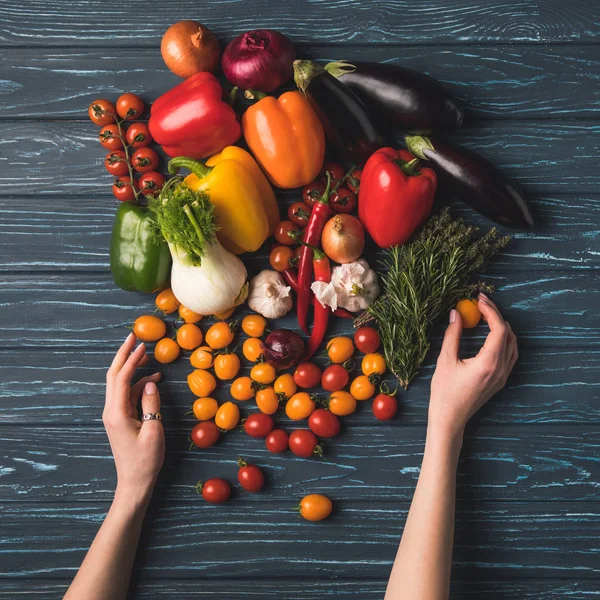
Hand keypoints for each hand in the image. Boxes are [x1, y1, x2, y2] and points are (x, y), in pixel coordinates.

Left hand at [103, 333, 164, 501]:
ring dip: (131, 368)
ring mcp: (115, 414)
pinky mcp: (120, 418)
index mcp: (117, 413)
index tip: (142, 344)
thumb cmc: (145, 460)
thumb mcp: (154, 431)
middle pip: (114, 376)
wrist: (134, 482)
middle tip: (134, 338)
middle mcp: (111, 411)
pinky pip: (127, 394)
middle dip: (123, 355)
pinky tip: (152, 380)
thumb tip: (151, 382)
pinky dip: (138, 384)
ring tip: (147, 356)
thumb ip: (152, 404)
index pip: (122, 378)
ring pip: (120, 384)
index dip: (131, 359)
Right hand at [429, 293, 517, 438]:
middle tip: (480, 304)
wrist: (450, 418)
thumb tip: (456, 313)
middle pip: (508, 334)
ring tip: (485, 316)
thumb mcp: (445, 360)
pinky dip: (503, 340)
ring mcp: (503, 375)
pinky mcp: (500, 380)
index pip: (499, 329)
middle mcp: (501, 369)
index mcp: (488, 363)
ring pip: (512, 344)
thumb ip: (453, 335)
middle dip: (496, 316)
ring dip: (502, 327)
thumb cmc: (444, 392)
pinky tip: (490, 335)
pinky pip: (510, 354)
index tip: (478, 300)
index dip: (491, 311)